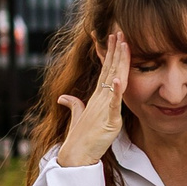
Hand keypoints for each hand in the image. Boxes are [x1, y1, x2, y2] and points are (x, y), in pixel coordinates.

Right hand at [54, 32, 129, 166]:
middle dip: (115, 50)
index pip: (105, 70)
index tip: (114, 38)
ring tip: (122, 45)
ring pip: (113, 80)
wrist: (77, 154)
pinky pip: (112, 103)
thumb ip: (74, 105)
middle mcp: (100, 98)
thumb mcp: (80, 117)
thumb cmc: (81, 137)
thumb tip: (64, 97)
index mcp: (97, 96)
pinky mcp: (108, 119)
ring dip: (118, 62)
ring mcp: (103, 107)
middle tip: (119, 31)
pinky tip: (118, 79)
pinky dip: (116, 92)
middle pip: (110, 69)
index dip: (110, 54)